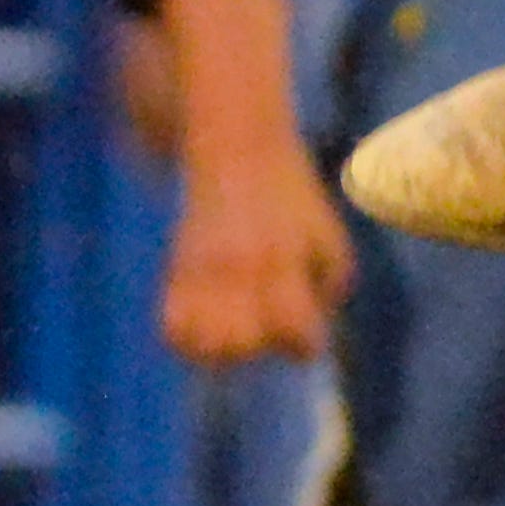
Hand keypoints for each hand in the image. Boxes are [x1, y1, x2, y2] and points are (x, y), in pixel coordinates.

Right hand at [161, 142, 353, 366]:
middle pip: (240, 346)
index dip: (304, 343)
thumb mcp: (327, 233)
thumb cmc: (291, 197)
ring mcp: (205, 273)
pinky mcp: (178, 272)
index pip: (293, 328)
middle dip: (258, 351)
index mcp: (285, 260)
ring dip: (221, 354)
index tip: (306, 337)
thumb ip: (332, 282)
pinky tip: (207, 331)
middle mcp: (242, 271)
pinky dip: (189, 343)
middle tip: (268, 332)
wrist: (237, 151)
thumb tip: (317, 326)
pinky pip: (172, 328)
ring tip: (236, 336)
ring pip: (200, 344)